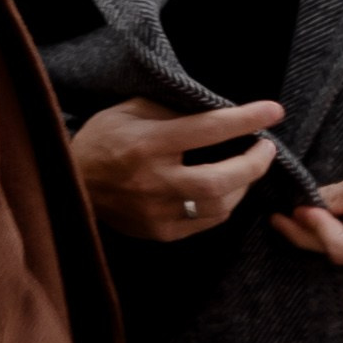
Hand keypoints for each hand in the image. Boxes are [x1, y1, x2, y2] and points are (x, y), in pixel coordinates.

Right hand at [72, 97, 284, 244]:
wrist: (69, 182)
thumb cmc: (103, 139)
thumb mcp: (130, 109)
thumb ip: (172, 109)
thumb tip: (218, 110)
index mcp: (147, 143)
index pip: (210, 128)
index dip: (247, 119)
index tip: (273, 111)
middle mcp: (153, 181)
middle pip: (223, 178)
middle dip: (254, 163)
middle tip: (266, 148)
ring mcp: (156, 212)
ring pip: (219, 206)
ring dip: (242, 186)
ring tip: (248, 168)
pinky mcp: (158, 233)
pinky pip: (204, 223)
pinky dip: (223, 205)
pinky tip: (227, 190)